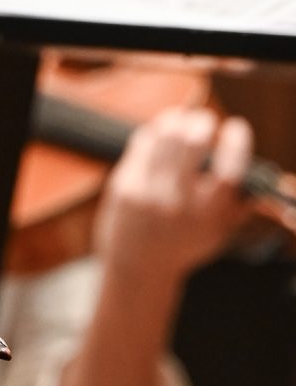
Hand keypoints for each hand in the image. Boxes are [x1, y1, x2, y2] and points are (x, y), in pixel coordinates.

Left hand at [93, 106, 253, 285]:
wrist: (138, 266)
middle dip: (203, 122)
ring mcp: (148, 191)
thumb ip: (240, 206)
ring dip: (178, 119)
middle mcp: (178, 202)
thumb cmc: (183, 246)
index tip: (236, 128)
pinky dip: (155, 131)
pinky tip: (162, 132)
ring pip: (165, 135)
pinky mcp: (124, 184)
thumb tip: (260, 182)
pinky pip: (142, 143)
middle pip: (193, 142)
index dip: (237, 140)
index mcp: (208, 214)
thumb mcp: (218, 233)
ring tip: (184, 120)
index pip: (230, 169)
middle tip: (206, 122)